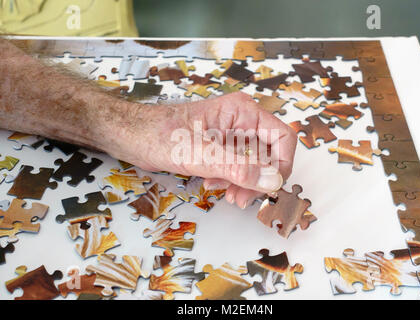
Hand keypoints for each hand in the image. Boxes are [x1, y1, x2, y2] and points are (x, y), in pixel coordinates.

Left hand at [113, 92, 297, 208]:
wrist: (132, 135)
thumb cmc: (158, 134)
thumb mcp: (199, 154)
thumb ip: (237, 168)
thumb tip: (272, 181)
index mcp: (242, 112)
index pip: (283, 138)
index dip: (282, 165)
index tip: (268, 187)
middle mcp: (241, 122)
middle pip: (271, 154)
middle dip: (260, 179)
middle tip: (241, 198)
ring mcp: (232, 135)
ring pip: (256, 164)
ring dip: (246, 183)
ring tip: (227, 194)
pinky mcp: (222, 148)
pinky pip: (240, 168)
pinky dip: (233, 181)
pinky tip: (214, 185)